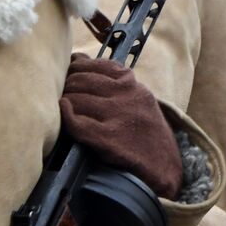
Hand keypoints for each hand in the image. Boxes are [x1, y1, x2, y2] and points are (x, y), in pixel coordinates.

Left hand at [59, 53, 181, 198]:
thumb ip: (112, 81)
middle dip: (67, 86)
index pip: (97, 65)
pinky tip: (64, 116)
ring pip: (76, 99)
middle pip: (82, 80)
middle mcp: (127, 96)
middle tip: (60, 95)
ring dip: (65, 103)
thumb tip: (77, 59)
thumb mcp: (137, 100)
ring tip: (62, 109)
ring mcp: (119, 116)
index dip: (77, 69)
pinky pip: (77, 122)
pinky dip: (67, 117)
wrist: (165, 167)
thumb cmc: (146, 133)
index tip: (70, 77)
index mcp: (133, 85)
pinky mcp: (109, 138)